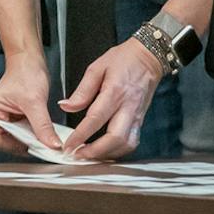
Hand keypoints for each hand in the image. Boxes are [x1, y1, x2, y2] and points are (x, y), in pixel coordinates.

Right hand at [0, 54, 63, 154]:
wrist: (29, 61)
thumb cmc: (25, 73)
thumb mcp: (34, 101)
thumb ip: (43, 126)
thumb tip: (52, 146)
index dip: (16, 146)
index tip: (36, 147)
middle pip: (7, 144)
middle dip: (26, 145)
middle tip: (44, 146)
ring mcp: (3, 120)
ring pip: (17, 142)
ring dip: (31, 142)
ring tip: (45, 140)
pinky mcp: (13, 121)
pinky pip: (23, 135)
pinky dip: (34, 136)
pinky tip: (44, 135)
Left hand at [57, 37, 166, 159]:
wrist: (148, 57)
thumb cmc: (123, 59)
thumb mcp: (97, 68)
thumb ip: (82, 91)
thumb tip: (65, 106)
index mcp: (114, 92)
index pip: (95, 119)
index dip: (80, 135)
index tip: (69, 145)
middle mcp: (128, 107)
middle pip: (114, 138)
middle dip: (95, 152)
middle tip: (78, 155)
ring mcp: (137, 115)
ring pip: (126, 144)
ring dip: (107, 154)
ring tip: (89, 156)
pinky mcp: (141, 119)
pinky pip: (132, 141)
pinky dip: (119, 151)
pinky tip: (106, 150)